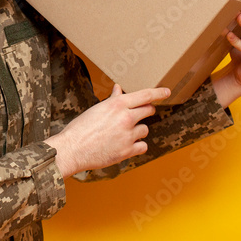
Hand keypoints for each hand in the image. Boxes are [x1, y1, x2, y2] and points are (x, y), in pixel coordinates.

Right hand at [46, 85, 169, 177]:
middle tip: (139, 114)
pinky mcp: (127, 151)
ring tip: (122, 134)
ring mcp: (128, 135)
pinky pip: (142, 146)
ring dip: (137, 131)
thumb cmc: (81, 128)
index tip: (167, 92)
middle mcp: (125, 118)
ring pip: (144, 129)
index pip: (145, 95)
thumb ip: (112, 100)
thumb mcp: (96, 109)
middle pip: (148, 110)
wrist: (73, 148)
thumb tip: (118, 89)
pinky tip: (126, 145)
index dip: (158, 92)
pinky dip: (137, 146)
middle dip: (146, 111)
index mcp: (117, 105)